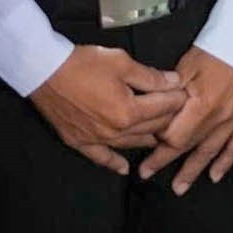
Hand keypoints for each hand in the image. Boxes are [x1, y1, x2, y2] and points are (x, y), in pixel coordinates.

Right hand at [29, 45, 185, 174]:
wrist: (45, 71)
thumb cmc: (84, 63)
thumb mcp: (121, 62)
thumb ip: (150, 77)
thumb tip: (174, 83)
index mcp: (129, 111)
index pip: (163, 108)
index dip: (178, 99)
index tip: (188, 93)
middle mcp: (116, 132)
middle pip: (151, 128)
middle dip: (169, 118)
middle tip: (180, 112)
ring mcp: (98, 140)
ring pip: (132, 144)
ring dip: (148, 139)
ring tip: (162, 135)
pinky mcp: (80, 142)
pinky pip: (101, 158)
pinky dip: (114, 164)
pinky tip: (124, 169)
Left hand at [138, 47, 232, 195]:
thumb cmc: (214, 48)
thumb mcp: (186, 67)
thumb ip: (170, 93)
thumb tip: (154, 113)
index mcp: (201, 104)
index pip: (175, 134)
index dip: (159, 141)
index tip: (146, 145)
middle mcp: (219, 117)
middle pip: (189, 145)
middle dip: (166, 160)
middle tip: (147, 173)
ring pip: (211, 151)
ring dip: (193, 170)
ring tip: (179, 187)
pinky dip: (226, 162)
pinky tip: (215, 175)